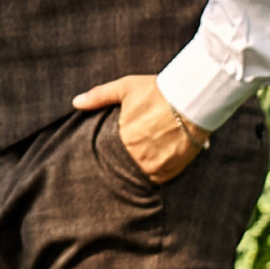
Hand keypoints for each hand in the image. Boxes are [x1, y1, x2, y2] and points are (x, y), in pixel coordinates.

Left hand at [72, 74, 207, 181]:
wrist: (193, 99)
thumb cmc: (158, 92)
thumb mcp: (125, 88)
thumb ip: (99, 96)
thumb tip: (75, 102)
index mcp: (122, 138)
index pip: (106, 155)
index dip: (107, 154)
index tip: (108, 152)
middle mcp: (137, 156)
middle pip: (123, 167)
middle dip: (123, 163)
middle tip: (126, 157)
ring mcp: (155, 166)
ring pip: (139, 175)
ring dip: (138, 170)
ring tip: (141, 161)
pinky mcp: (172, 171)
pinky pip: (158, 180)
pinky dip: (155, 174)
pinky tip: (155, 163)